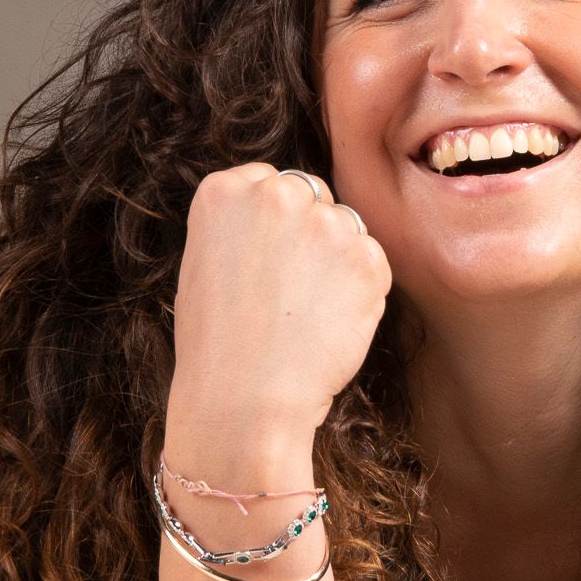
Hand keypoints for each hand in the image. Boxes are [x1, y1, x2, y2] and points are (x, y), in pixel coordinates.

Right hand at [164, 164, 392, 461]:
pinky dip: (361, 290)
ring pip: (346, 227)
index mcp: (225, 190)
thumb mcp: (207, 263)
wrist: (244, 399)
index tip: (265, 261)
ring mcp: (325, 221)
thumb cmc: (218, 345)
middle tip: (288, 291)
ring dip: (337, 261)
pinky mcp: (367, 256)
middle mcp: (276, 193)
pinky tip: (329, 323)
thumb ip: (245, 224)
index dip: (274, 224)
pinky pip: (373, 261)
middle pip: (312, 196)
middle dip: (309, 234)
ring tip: (304, 312)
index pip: (269, 181)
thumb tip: (287, 215)